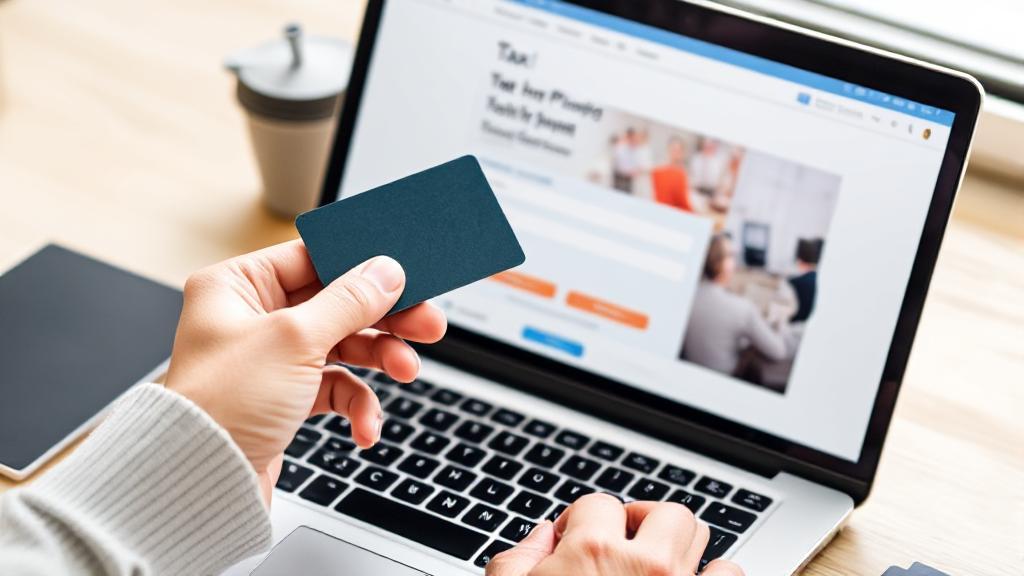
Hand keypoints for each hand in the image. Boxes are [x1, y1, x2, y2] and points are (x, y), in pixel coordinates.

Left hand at [164, 240, 445, 502]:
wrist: (201, 486)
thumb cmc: (221, 407)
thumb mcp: (294, 340)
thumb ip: (349, 301)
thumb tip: (385, 272)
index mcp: (236, 286)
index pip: (312, 258)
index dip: (361, 266)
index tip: (404, 273)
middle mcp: (251, 317)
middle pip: (337, 303)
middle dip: (384, 318)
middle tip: (426, 324)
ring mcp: (270, 360)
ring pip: (343, 345)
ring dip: (379, 359)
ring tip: (407, 370)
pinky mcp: (284, 398)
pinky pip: (334, 387)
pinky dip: (356, 403)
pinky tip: (366, 425)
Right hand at [486, 494, 743, 575]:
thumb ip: (518, 561)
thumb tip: (544, 536)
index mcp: (591, 554)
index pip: (599, 504)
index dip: (584, 522)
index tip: (578, 542)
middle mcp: (643, 565)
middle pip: (664, 512)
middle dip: (644, 523)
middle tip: (627, 544)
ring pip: (701, 537)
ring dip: (683, 547)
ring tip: (660, 568)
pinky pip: (729, 574)